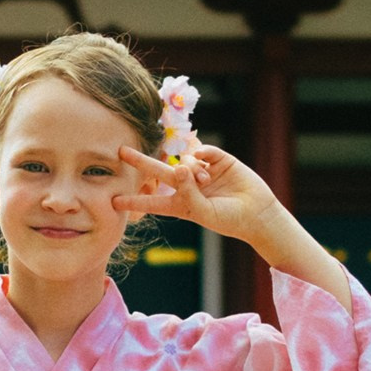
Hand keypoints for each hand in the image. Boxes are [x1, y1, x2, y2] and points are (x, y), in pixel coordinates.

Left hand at [110, 141, 278, 243]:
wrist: (257, 213)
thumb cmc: (229, 219)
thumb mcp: (204, 212)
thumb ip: (188, 192)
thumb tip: (180, 166)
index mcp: (181, 204)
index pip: (153, 202)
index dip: (134, 201)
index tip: (113, 201)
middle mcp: (188, 186)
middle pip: (159, 171)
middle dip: (141, 161)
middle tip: (121, 152)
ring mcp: (203, 171)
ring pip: (185, 160)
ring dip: (192, 169)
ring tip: (206, 181)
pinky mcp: (218, 160)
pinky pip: (204, 150)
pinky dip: (203, 155)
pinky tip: (209, 166)